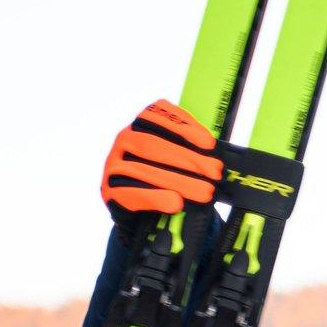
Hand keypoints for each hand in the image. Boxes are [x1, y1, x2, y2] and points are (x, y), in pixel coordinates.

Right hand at [101, 99, 220, 218]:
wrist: (139, 209)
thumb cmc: (164, 176)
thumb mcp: (177, 156)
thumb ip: (192, 150)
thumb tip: (217, 158)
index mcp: (141, 124)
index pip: (158, 117)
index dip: (184, 128)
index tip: (209, 143)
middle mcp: (124, 139)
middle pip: (153, 146)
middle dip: (188, 159)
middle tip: (215, 172)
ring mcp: (113, 163)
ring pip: (144, 170)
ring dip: (179, 182)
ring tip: (206, 193)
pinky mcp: (110, 189)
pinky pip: (132, 193)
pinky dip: (156, 198)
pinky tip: (176, 203)